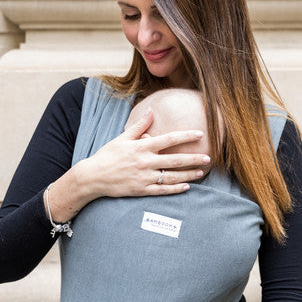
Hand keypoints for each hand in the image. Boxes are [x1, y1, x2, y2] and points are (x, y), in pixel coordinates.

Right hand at [78, 109, 210, 200]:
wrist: (93, 177)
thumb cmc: (107, 156)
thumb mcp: (122, 138)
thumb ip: (139, 126)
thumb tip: (151, 111)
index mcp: (141, 147)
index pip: (168, 139)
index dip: (185, 136)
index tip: (200, 134)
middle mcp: (145, 162)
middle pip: (175, 159)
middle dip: (193, 158)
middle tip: (208, 157)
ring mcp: (144, 178)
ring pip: (171, 177)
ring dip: (188, 175)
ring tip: (201, 172)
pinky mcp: (141, 190)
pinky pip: (162, 190)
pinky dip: (175, 189)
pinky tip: (187, 187)